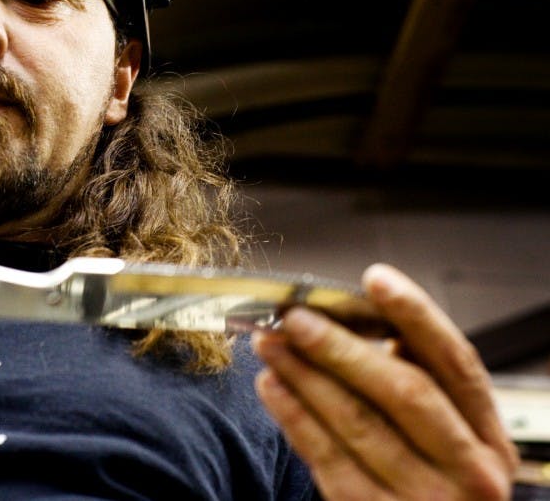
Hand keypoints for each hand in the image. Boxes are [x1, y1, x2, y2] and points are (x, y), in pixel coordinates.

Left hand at [252, 263, 518, 499]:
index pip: (457, 365)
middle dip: (344, 347)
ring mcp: (421, 499)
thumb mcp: (451, 445)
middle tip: (297, 317)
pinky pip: (326, 458)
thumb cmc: (431, 489)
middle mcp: (467, 472)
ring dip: (305, 375)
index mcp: (487, 442)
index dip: (417, 316)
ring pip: (357, 423)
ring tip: (271, 342)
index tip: (376, 279)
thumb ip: (423, 389)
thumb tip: (368, 324)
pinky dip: (294, 416)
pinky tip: (271, 385)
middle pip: (404, 392)